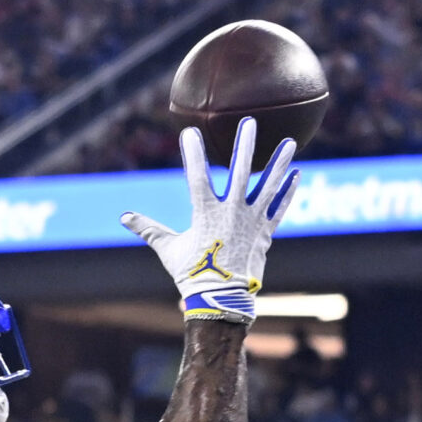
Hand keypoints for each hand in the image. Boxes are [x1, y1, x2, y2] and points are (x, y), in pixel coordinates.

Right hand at [119, 119, 298, 323]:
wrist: (221, 299)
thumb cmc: (192, 274)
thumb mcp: (168, 248)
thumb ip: (148, 229)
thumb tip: (124, 218)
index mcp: (205, 213)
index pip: (196, 176)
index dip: (193, 153)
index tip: (190, 132)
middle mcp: (232, 212)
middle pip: (240, 172)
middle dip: (245, 145)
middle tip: (251, 122)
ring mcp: (252, 221)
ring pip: (268, 185)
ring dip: (279, 162)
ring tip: (289, 141)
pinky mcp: (265, 233)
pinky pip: (280, 208)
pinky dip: (288, 192)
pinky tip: (296, 173)